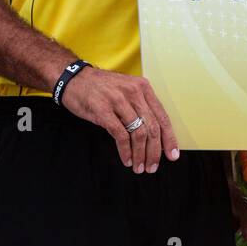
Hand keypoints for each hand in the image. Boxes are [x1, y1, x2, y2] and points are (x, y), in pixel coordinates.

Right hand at [59, 66, 178, 173]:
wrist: (74, 78)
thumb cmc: (101, 88)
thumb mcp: (126, 90)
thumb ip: (141, 107)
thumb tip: (155, 136)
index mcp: (143, 88)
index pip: (162, 117)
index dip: (169, 139)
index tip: (172, 155)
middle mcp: (134, 92)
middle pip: (152, 127)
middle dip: (155, 152)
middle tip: (152, 167)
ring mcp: (118, 101)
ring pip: (138, 133)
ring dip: (140, 154)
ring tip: (139, 167)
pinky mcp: (102, 110)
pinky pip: (120, 135)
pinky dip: (125, 151)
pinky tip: (127, 159)